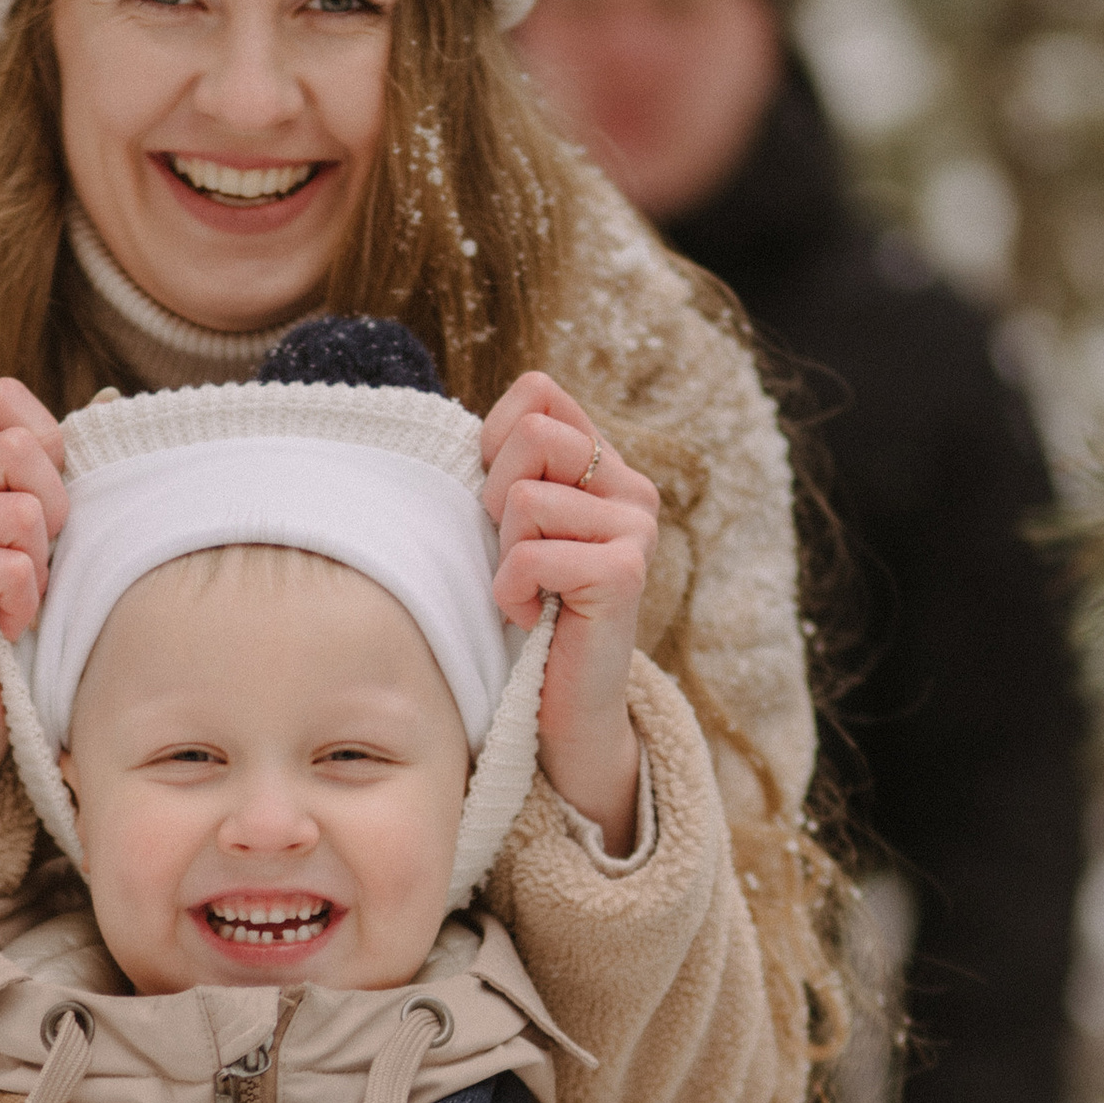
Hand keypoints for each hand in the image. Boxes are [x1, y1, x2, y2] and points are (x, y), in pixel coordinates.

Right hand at [0, 378, 67, 866]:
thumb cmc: (19, 634)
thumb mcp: (46, 544)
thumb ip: (59, 477)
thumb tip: (110, 403)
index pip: (4, 400)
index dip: (49, 449)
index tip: (49, 517)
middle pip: (21, 446)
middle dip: (57, 512)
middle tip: (39, 568)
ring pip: (25, 509)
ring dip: (42, 566)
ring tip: (19, 602)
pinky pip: (11, 565)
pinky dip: (26, 603)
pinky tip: (6, 629)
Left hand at [478, 371, 656, 848]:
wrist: (563, 710)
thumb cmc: (525, 615)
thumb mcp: (510, 529)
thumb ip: (507, 470)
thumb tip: (467, 428)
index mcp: (604, 466)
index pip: (539, 391)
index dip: (496, 441)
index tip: (501, 505)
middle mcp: (631, 488)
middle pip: (533, 433)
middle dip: (497, 497)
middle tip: (514, 554)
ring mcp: (636, 529)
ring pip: (526, 496)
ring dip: (505, 554)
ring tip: (528, 591)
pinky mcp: (624, 573)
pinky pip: (530, 555)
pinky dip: (511, 592)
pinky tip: (532, 618)